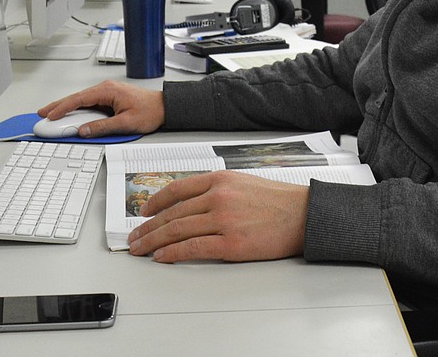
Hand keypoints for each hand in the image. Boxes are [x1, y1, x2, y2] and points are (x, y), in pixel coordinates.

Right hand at [38, 80, 163, 137]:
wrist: (164, 107)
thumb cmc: (150, 111)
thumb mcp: (125, 123)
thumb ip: (102, 127)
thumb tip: (83, 130)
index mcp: (107, 91)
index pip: (78, 99)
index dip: (62, 108)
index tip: (49, 115)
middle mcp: (105, 89)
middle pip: (76, 98)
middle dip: (57, 105)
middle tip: (42, 113)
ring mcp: (107, 93)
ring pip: (81, 100)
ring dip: (66, 107)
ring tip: (51, 115)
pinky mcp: (109, 98)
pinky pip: (88, 103)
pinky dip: (77, 108)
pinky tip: (70, 115)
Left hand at [128, 170, 308, 262]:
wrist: (303, 214)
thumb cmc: (278, 201)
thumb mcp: (243, 183)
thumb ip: (217, 190)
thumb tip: (190, 204)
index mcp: (220, 180)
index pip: (176, 190)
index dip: (155, 202)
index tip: (143, 212)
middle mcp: (218, 197)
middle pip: (172, 213)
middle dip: (148, 227)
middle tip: (134, 237)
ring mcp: (223, 220)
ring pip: (177, 230)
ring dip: (153, 241)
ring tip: (141, 249)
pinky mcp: (230, 244)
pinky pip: (193, 248)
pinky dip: (172, 253)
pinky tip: (162, 256)